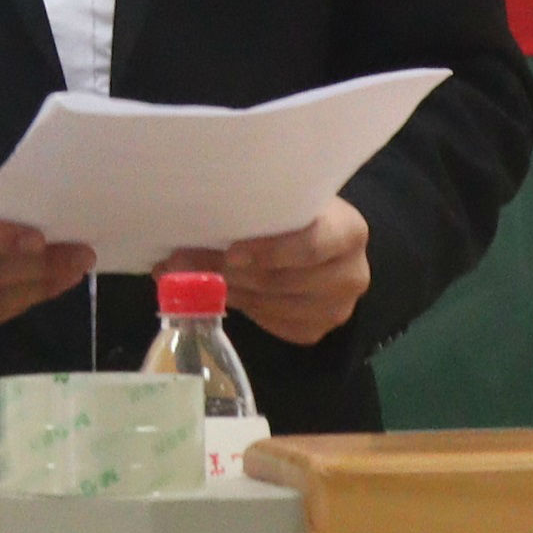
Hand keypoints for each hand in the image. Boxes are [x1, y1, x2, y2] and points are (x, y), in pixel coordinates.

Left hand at [175, 201, 369, 344]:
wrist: (326, 238)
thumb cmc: (300, 213)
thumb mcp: (287, 202)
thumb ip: (257, 212)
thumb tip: (190, 226)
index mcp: (349, 231)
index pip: (312, 245)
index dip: (271, 251)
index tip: (231, 252)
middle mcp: (351, 275)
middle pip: (282, 280)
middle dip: (228, 271)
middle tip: (181, 263)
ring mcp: (336, 309)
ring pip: (270, 305)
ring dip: (226, 291)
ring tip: (187, 277)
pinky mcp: (315, 330)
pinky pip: (270, 323)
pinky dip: (241, 307)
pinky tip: (219, 292)